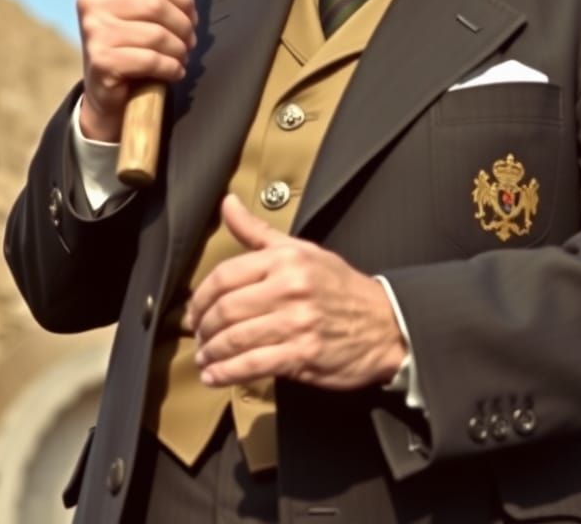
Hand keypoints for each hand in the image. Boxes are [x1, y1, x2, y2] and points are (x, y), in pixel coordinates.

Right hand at [76, 0, 201, 140]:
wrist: (107, 88)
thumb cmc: (133, 36)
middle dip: (185, 10)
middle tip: (191, 31)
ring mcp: (93, 28)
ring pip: (159, 26)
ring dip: (181, 44)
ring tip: (183, 52)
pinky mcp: (101, 59)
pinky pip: (152, 57)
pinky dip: (172, 66)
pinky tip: (174, 70)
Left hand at [185, 195, 406, 389]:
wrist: (386, 324)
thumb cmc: (340, 287)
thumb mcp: (302, 250)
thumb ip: (258, 231)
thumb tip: (227, 203)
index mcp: (286, 259)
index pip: (226, 275)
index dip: (201, 297)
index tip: (195, 311)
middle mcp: (289, 288)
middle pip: (226, 309)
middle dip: (203, 328)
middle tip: (198, 337)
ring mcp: (296, 323)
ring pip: (235, 339)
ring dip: (211, 353)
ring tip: (205, 358)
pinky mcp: (302, 355)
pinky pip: (252, 365)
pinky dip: (227, 373)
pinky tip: (216, 376)